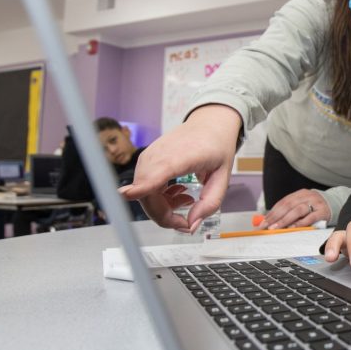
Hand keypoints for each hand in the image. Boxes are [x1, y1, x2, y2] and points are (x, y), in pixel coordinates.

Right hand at [119, 104, 241, 232]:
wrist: (209, 124)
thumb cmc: (216, 147)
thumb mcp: (223, 177)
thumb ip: (210, 202)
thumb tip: (192, 225)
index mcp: (181, 157)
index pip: (156, 173)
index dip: (141, 187)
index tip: (127, 195)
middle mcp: (160, 155)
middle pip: (146, 195)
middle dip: (164, 217)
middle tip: (186, 222)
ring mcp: (150, 156)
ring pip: (143, 194)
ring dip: (163, 206)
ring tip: (187, 199)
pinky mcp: (146, 159)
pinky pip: (144, 186)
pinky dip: (158, 196)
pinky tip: (177, 191)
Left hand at [259, 189, 328, 228]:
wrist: (334, 204)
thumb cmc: (315, 207)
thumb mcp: (302, 204)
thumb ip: (289, 211)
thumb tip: (271, 221)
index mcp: (300, 193)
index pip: (283, 202)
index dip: (272, 212)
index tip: (263, 221)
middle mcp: (307, 196)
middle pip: (288, 205)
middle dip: (275, 216)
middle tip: (266, 226)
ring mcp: (315, 203)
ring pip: (298, 210)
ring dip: (285, 220)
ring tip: (276, 227)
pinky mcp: (323, 212)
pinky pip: (310, 217)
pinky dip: (300, 223)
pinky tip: (292, 228)